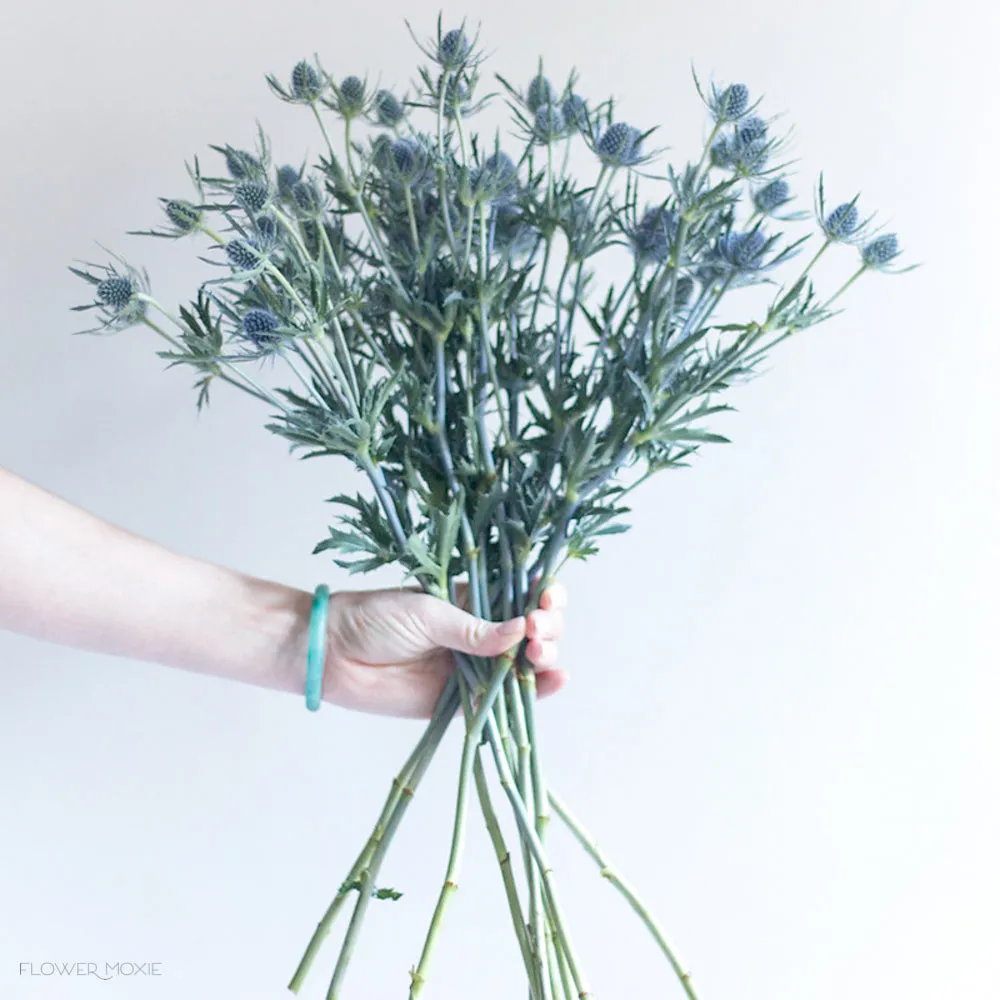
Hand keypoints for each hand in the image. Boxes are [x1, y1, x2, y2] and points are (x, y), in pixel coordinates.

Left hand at [322, 580, 568, 717]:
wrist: (331, 653)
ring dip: (545, 658)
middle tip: (539, 630)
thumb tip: (522, 630)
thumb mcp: (427, 613)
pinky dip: (534, 693)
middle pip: (531, 631)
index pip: (520, 595)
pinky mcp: (462, 702)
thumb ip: (473, 628)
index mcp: (471, 600)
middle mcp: (479, 633)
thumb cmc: (374, 618)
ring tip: (543, 655)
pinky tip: (556, 681)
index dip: (543, 596)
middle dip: (547, 627)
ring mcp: (473, 667)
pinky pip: (503, 699)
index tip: (547, 598)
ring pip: (524, 664)